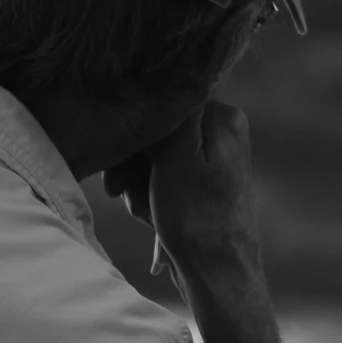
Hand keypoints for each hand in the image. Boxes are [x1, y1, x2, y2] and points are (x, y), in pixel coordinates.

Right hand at [102, 102, 260, 287]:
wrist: (218, 273)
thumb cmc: (197, 217)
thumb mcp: (177, 154)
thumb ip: (172, 109)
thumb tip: (166, 69)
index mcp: (221, 117)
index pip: (161, 106)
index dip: (135, 136)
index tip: (119, 168)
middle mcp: (222, 133)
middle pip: (157, 133)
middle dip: (135, 165)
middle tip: (122, 193)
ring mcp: (213, 160)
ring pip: (157, 159)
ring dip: (140, 185)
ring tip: (143, 211)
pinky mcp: (204, 185)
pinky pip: (166, 180)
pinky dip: (152, 198)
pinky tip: (152, 220)